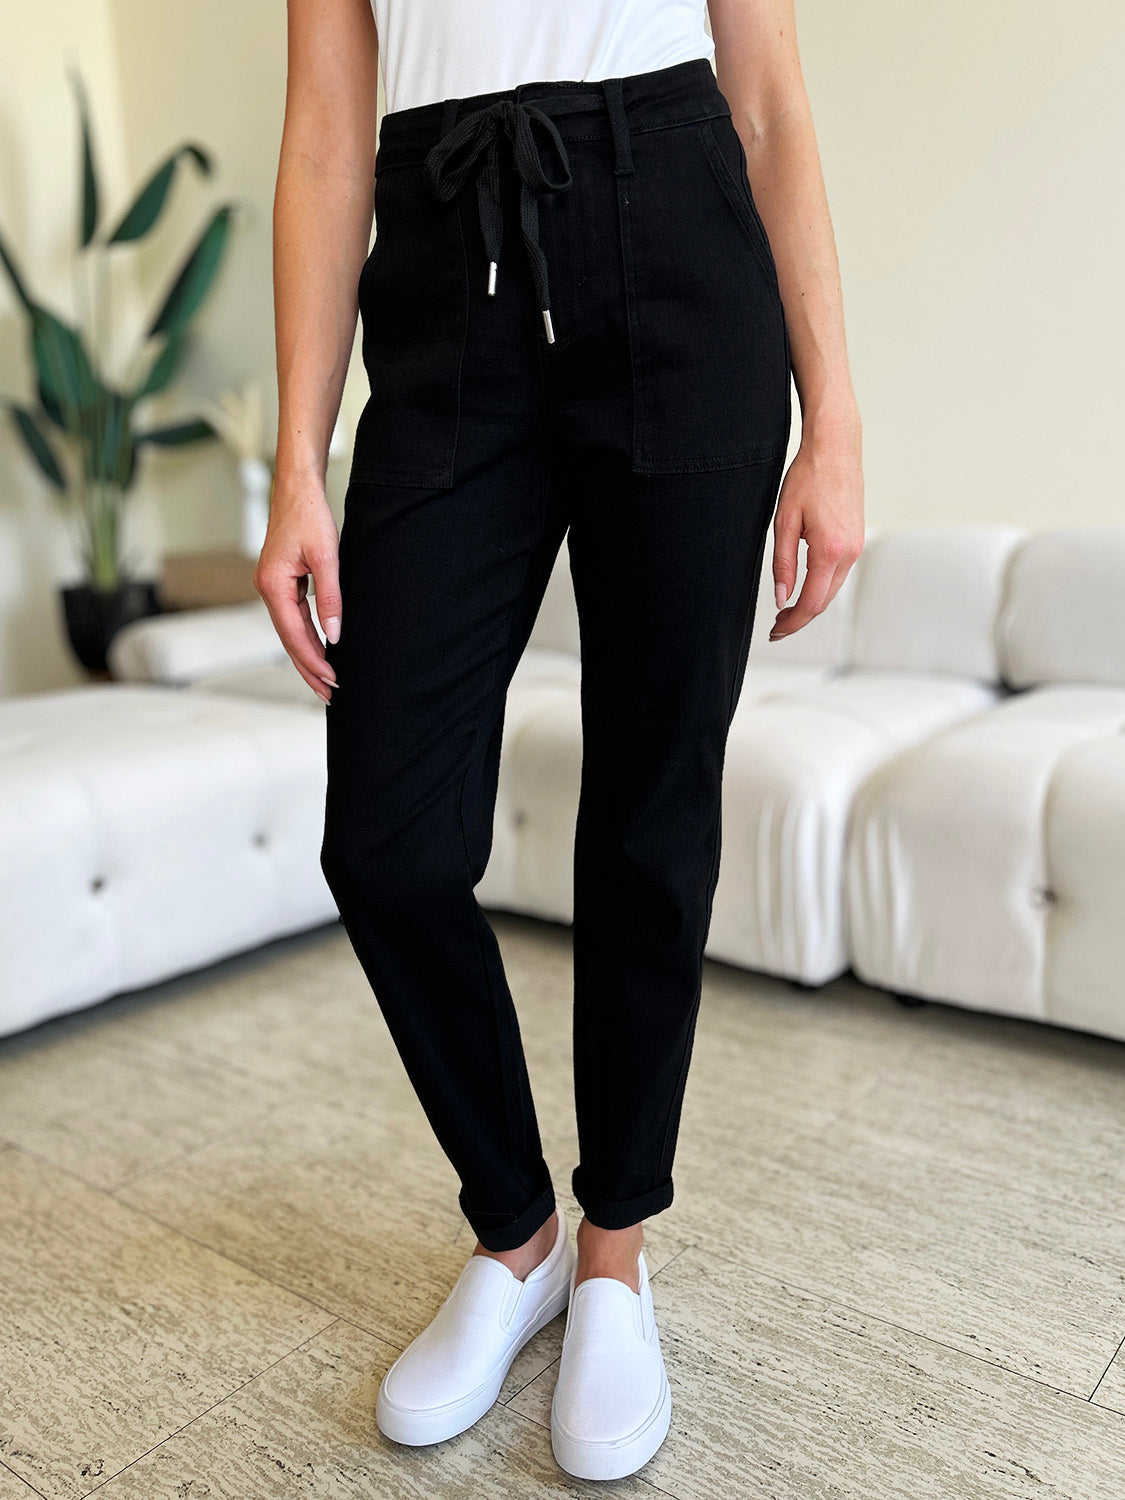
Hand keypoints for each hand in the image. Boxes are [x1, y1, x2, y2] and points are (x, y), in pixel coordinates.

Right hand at [253, 474, 340, 703]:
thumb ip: (330, 598)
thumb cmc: (310, 516)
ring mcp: (272, 587)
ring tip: (327, 681)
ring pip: (290, 632)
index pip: (294, 635)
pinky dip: (306, 637)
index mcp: (273, 586)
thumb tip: (335, 635)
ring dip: (308, 656)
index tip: (332, 681)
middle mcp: (267, 589)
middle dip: (309, 669)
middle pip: (288, 640)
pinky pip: (293, 618)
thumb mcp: (327, 557)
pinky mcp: (281, 582)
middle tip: (330, 695)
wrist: (297, 488)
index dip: (314, 661)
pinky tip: (320, 650)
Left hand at [770, 422, 863, 640]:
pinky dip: (822, 588)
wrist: (836, 449)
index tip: (775, 632)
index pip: (811, 602)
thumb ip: (783, 564)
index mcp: (830, 550)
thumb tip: (782, 598)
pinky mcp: (857, 540)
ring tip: (787, 611)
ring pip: (833, 590)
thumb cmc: (808, 477)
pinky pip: (839, 574)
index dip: (792, 623)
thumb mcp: (784, 521)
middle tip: (777, 627)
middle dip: (800, 619)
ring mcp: (857, 547)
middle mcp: (849, 553)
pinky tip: (805, 588)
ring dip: (811, 605)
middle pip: (824, 602)